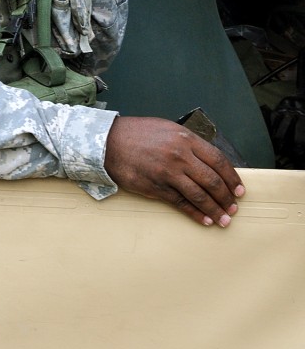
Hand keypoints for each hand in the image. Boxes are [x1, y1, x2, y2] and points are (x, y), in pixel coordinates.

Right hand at [104, 116, 245, 226]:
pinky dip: (196, 213)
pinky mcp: (156, 188)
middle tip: (234, 207)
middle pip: (212, 180)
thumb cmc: (138, 134)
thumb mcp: (168, 129)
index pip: (218, 160)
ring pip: (200, 195)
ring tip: (224, 219)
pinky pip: (181, 203)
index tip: (239, 189)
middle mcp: (180, 156)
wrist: (109, 143)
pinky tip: (205, 219)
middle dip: (227, 197)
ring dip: (215, 209)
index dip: (232, 178)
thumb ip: (189, 144)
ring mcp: (168, 173)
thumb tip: (209, 162)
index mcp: (186, 139)